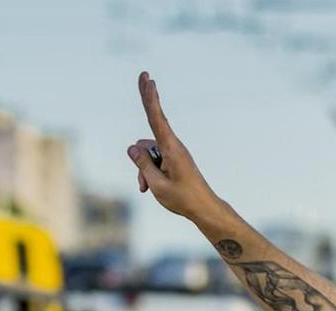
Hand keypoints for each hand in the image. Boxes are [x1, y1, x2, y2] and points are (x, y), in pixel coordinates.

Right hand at [127, 71, 220, 220]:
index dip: (150, 98)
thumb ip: (142, 164)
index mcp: (171, 149)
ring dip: (142, 169)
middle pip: (147, 139)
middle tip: (144, 75)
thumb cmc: (182, 198)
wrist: (203, 209)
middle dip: (139, 144)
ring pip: (147, 153)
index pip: (157, 118)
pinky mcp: (171, 160)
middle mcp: (172, 146)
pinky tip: (148, 188)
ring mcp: (172, 153)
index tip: (148, 79)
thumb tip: (132, 147)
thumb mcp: (156, 184)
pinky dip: (148, 172)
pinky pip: (153, 160)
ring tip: (147, 188)